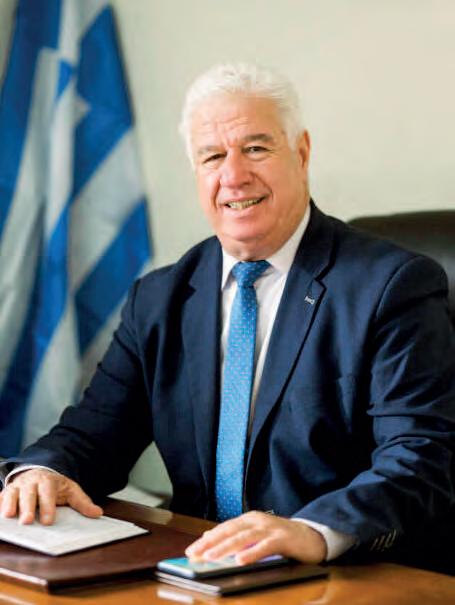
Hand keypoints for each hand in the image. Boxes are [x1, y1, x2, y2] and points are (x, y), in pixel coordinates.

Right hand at [0, 468, 102, 524]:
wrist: (39, 472)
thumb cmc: (54, 485)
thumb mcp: (71, 490)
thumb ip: (82, 502)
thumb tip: (97, 513)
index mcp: (48, 481)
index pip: (48, 492)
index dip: (47, 506)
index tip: (48, 521)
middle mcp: (30, 482)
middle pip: (28, 494)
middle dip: (27, 507)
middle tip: (27, 521)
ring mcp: (16, 486)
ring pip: (11, 494)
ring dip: (8, 504)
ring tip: (8, 516)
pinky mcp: (5, 492)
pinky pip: (0, 498)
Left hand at [185, 511, 326, 564]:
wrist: (313, 536)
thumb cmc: (282, 538)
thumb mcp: (256, 535)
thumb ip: (237, 536)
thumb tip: (210, 537)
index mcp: (249, 519)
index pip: (223, 529)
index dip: (206, 540)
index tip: (191, 551)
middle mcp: (257, 521)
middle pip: (230, 531)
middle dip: (210, 544)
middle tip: (195, 555)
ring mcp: (270, 529)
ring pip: (244, 538)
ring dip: (225, 548)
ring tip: (211, 557)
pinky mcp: (283, 539)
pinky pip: (265, 546)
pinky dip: (252, 553)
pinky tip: (240, 560)